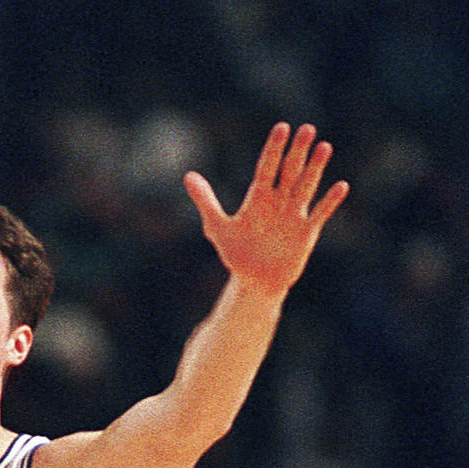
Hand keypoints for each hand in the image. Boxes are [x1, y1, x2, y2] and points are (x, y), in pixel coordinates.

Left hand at [184, 122, 348, 295]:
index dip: (274, 149)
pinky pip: (320, 213)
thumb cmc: (237, 254)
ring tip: (324, 147)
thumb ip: (205, 201)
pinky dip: (329, 202)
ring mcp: (294, 215)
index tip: (282, 127)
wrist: (255, 281)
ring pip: (306, 186)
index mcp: (258, 198)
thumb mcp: (217, 227)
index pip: (267, 167)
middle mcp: (278, 201)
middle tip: (307, 128)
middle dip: (298, 151)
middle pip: (290, 171)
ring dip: (315, 168)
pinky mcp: (306, 232)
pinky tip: (340, 186)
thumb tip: (187, 175)